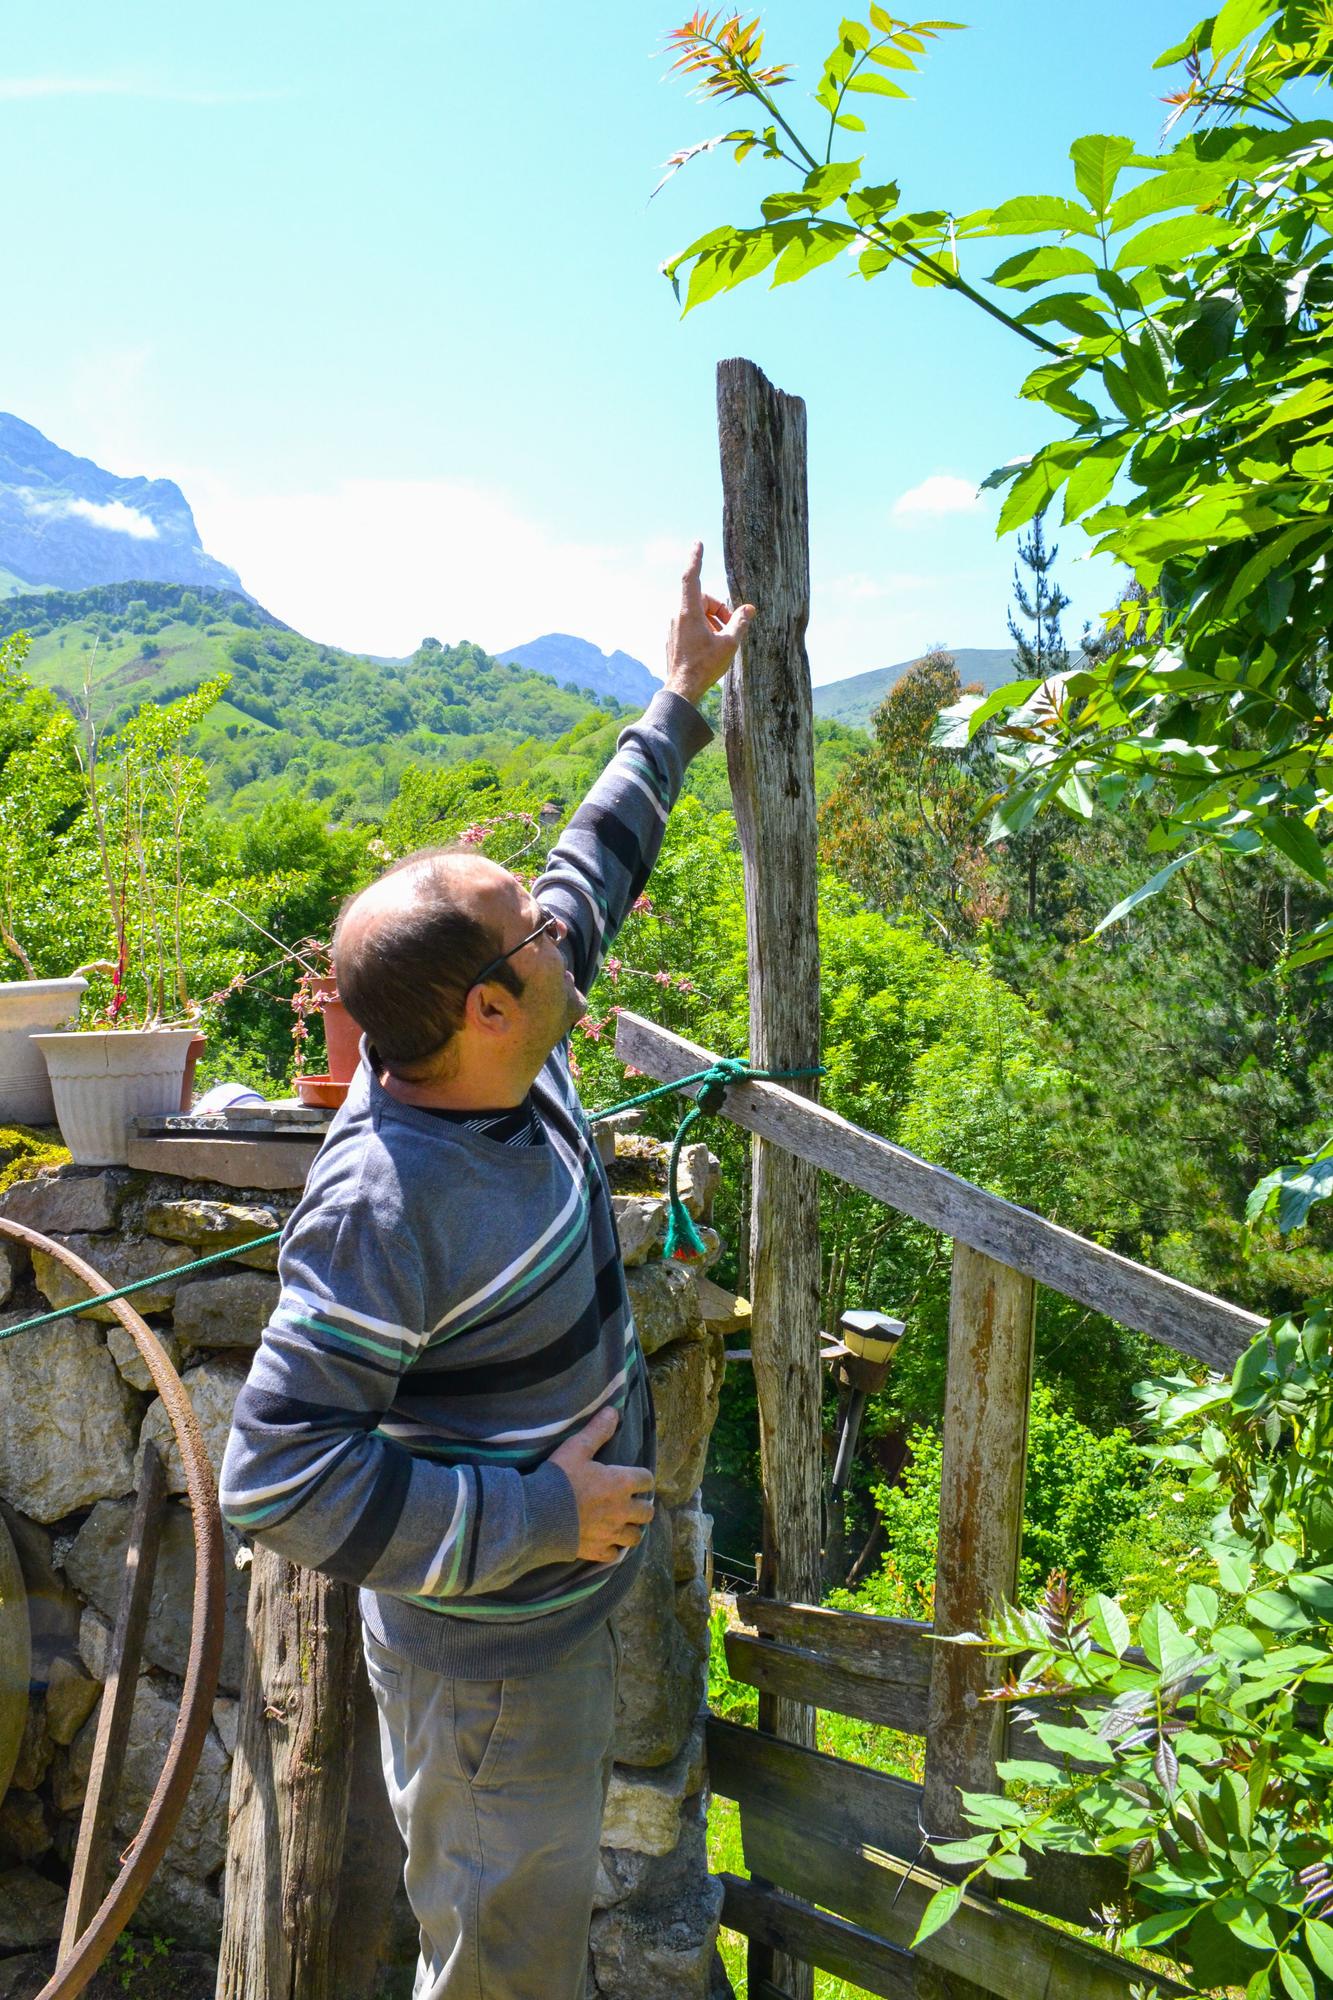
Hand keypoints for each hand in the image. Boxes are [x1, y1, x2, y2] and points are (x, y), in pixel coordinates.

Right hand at [550, 1406, 654, 1563]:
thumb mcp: (577, 1448)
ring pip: (635, 1537)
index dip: (643, 1478)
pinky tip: (606, 1542)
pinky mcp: (597, 1551)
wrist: (539, 1515)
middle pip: (647, 1512)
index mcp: (621, 1483)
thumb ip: (597, 1430)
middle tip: (631, 1502)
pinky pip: (615, 1554)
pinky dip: (614, 1549)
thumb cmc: (560, 1478)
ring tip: (623, 1524)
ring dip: (632, 1529)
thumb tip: (614, 1411)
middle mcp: (622, 1510)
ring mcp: (611, 1533)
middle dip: (642, 1506)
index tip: (636, 1478)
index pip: (646, 1479)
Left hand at [664, 541, 754, 704]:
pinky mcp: (672, 638)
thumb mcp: (729, 644)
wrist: (681, 690)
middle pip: (701, 599)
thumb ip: (740, 622)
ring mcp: (672, 628)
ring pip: (696, 613)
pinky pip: (690, 625)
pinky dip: (704, 629)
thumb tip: (749, 609)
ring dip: (712, 620)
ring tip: (723, 641)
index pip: (691, 577)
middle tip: (732, 626)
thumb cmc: (704, 667)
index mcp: (688, 612)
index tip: (698, 544)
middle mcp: (677, 616)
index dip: (696, 559)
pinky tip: (712, 647)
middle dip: (719, 608)